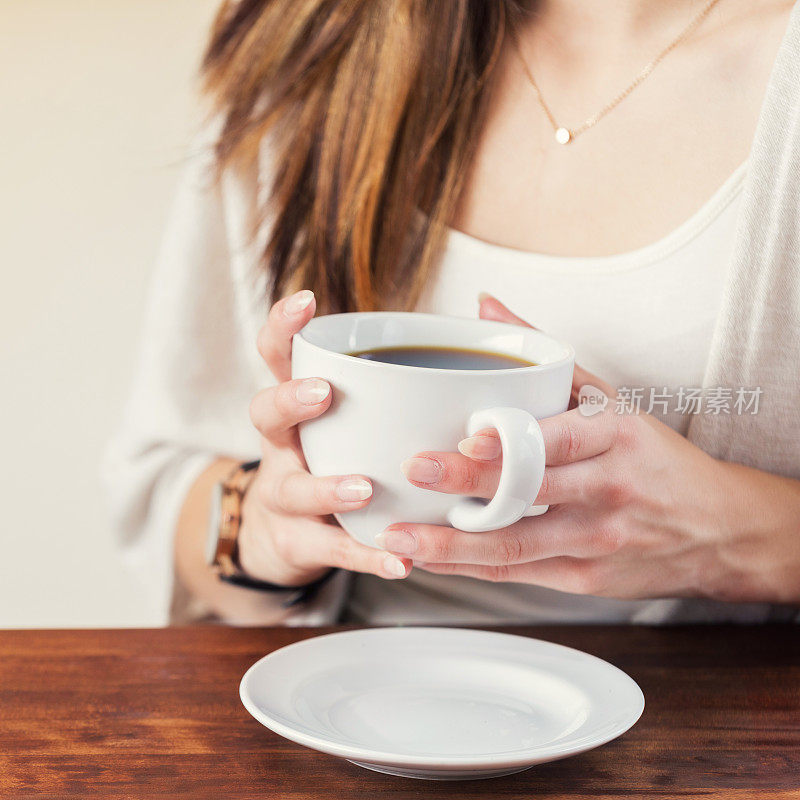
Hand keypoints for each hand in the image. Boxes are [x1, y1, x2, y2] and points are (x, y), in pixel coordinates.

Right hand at [238, 290, 410, 586]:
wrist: (290, 532)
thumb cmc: (340, 454)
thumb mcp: (353, 414)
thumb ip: (407, 374)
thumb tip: (485, 308)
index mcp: (298, 404)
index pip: (278, 355)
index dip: (283, 327)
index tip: (307, 300)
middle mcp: (283, 444)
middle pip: (265, 413)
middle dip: (290, 400)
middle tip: (323, 394)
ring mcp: (284, 494)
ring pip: (292, 488)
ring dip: (328, 486)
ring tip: (365, 488)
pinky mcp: (299, 541)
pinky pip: (331, 549)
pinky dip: (365, 556)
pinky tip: (399, 562)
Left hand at [377, 295, 799, 602]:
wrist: (717, 529)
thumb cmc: (650, 457)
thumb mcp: (611, 400)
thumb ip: (546, 356)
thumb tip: (485, 307)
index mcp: (615, 438)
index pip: (558, 440)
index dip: (510, 445)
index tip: (463, 439)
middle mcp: (608, 490)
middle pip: (529, 492)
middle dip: (465, 487)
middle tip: (412, 475)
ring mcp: (597, 541)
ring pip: (515, 547)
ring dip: (452, 545)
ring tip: (398, 537)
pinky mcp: (585, 580)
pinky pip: (517, 575)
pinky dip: (470, 568)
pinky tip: (430, 558)